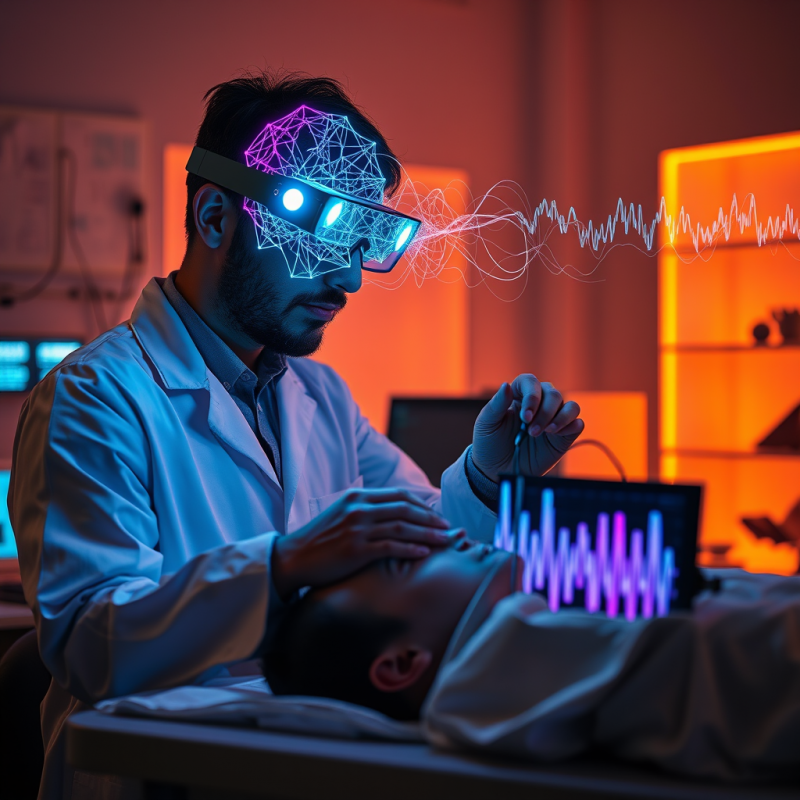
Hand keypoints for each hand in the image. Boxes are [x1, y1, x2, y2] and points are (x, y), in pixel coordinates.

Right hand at [271, 487, 459, 597]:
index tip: (436, 516)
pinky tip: (424, 554)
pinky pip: (390, 547)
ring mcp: (357, 528)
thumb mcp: (342, 514)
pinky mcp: (355, 549)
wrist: (293, 558)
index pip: (399, 495)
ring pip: (401, 527)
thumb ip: (366, 510)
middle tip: (448, 528)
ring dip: (427, 534)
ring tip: (444, 541)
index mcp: (358, 497)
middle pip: (404, 509)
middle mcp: (359, 508)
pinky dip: (410, 549)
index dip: (422, 505)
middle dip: (430, 519)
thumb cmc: (320, 539)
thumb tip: (394, 514)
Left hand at [471, 375, 583, 482]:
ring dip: (560, 418)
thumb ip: (497, 404)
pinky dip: (572, 426)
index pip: (530, 382)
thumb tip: (506, 385)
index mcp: (519, 396)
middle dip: (544, 412)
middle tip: (531, 432)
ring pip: (570, 406)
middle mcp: (539, 404)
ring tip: (546, 432)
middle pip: (553, 393)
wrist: (496, 470)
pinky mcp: (563, 436)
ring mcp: (553, 420)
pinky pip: (577, 424)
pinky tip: (556, 435)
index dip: (532, 395)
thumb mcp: (487, 423)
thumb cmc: (489, 443)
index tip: (525, 416)